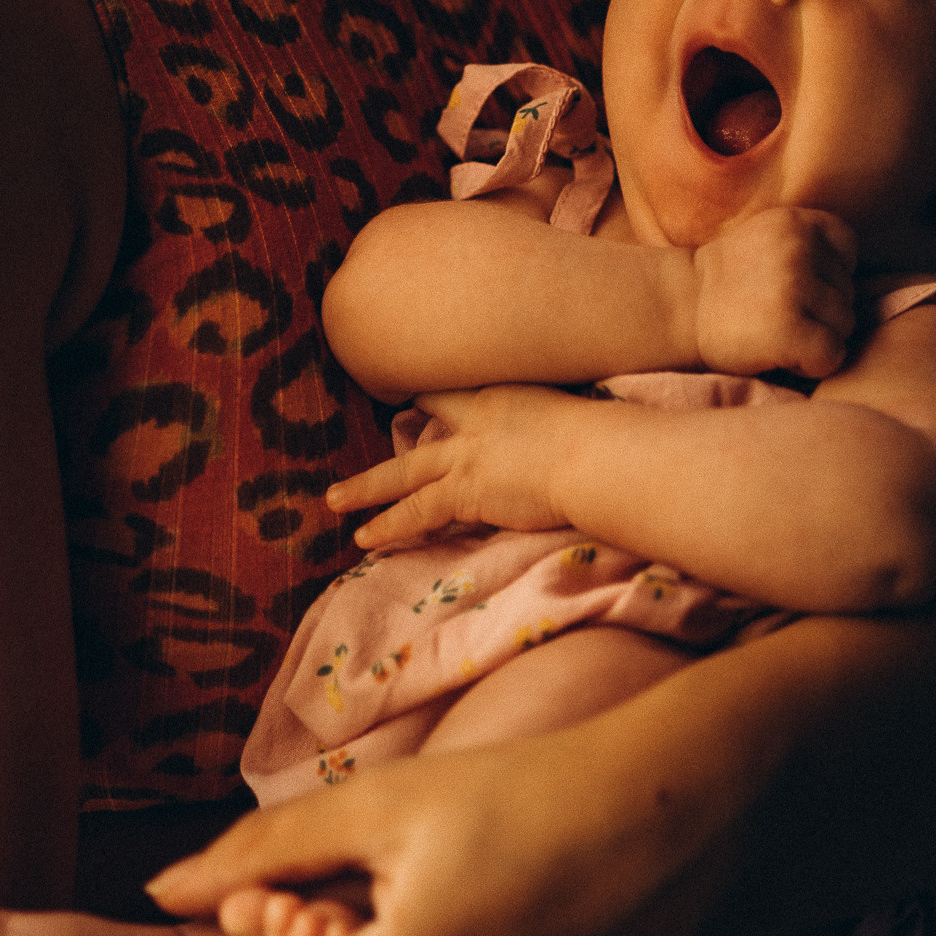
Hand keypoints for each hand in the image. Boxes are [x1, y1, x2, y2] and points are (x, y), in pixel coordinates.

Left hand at [327, 385, 585, 547]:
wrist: (594, 454)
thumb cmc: (602, 439)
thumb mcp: (571, 415)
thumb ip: (554, 424)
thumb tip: (566, 439)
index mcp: (501, 398)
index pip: (453, 397)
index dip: (432, 403)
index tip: (416, 405)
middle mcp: (475, 423)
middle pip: (419, 429)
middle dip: (393, 437)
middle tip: (363, 443)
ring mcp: (466, 457)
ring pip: (402, 473)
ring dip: (365, 488)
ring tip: (333, 501)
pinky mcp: (465, 492)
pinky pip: (416, 512)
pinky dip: (389, 526)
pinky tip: (366, 538)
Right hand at [692, 206, 856, 377]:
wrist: (674, 309)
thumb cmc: (725, 284)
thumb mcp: (767, 240)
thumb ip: (809, 245)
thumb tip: (858, 280)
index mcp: (796, 222)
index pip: (848, 250)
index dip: (828, 276)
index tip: (794, 288)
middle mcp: (799, 249)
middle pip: (848, 292)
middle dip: (821, 311)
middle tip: (775, 314)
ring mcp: (794, 287)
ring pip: (845, 325)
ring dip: (817, 338)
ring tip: (775, 332)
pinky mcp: (790, 328)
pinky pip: (832, 355)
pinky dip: (812, 364)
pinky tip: (780, 354)